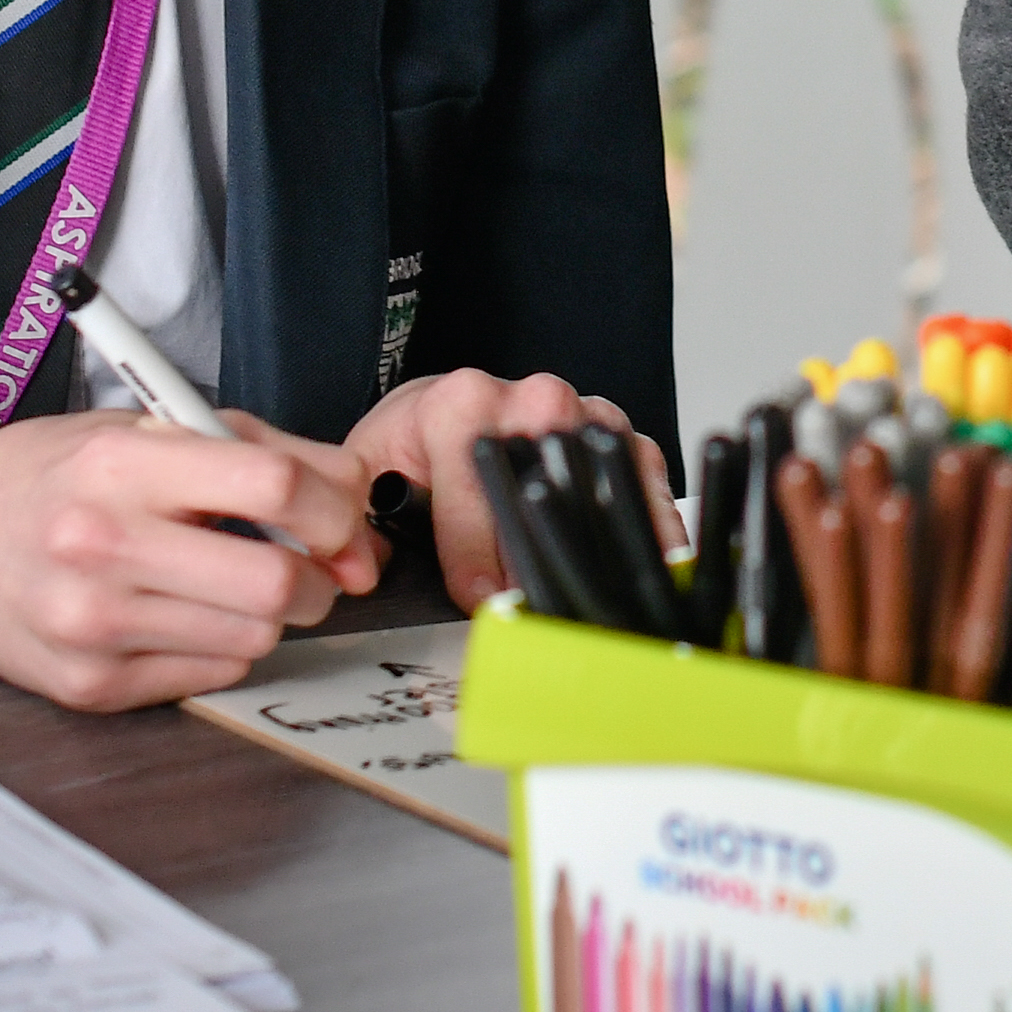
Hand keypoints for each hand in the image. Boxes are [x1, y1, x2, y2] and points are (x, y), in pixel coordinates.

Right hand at [0, 411, 378, 709]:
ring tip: (239, 582)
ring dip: (274, 613)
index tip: (342, 517)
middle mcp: (99, 546)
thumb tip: (356, 511)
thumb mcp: (151, 429)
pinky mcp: (88, 686)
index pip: (272, 486)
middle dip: (321, 577)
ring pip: (254, 638)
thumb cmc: (60, 476)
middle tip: (312, 564)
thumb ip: (265, 452)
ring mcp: (90, 626)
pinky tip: (189, 612)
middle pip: (276, 583)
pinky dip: (225, 645)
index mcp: (120, 465)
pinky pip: (212, 674)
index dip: (334, 507)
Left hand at [345, 371, 678, 605]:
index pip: (478, 489)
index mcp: (460, 405)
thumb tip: (365, 571)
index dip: (474, 554)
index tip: (478, 600)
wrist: (445, 408)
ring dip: (602, 540)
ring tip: (598, 597)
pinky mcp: (617, 431)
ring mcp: (579, 412)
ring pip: (602, 479)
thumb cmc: (414, 447)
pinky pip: (644, 476)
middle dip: (539, 557)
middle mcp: (528, 398)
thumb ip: (361, 525)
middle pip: (546, 486)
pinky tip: (648, 566)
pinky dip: (650, 523)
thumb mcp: (370, 477)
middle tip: (537, 613)